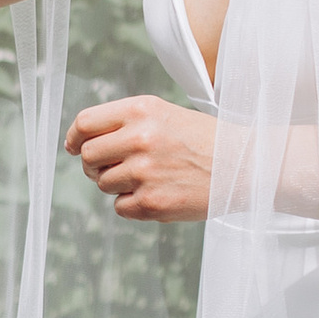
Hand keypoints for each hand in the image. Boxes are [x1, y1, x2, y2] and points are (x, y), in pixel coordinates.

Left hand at [65, 96, 214, 221]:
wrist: (245, 165)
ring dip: (117, 185)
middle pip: (87, 156)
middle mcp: (139, 138)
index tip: (73, 146)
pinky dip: (132, 204)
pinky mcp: (152, 202)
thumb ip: (124, 123)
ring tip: (149, 178)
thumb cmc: (203, 139)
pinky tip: (157, 193)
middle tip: (111, 167)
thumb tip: (79, 142)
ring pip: (102, 183)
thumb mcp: (163, 114)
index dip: (75, 137)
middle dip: (93, 164)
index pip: (85, 122)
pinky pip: (120, 207)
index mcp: (140, 110)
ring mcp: (144, 172)